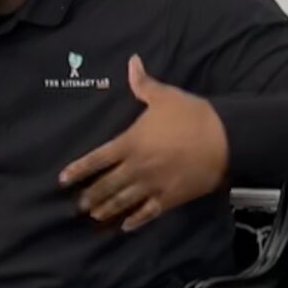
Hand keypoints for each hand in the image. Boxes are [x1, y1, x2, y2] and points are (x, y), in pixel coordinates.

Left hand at [60, 56, 227, 231]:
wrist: (224, 138)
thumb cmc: (191, 115)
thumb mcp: (164, 96)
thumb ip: (143, 84)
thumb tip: (132, 61)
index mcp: (130, 143)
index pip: (97, 159)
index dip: (79, 170)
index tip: (63, 180)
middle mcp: (136, 168)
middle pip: (106, 185)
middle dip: (91, 196)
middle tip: (78, 206)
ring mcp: (152, 185)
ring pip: (123, 201)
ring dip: (107, 209)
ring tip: (96, 216)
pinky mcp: (169, 198)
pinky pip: (147, 213)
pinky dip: (135, 220)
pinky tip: (126, 226)